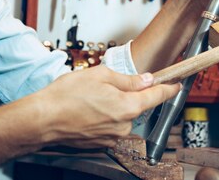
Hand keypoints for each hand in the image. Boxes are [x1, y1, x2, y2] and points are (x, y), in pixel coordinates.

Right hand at [37, 66, 179, 148]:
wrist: (42, 119)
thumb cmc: (66, 96)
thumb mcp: (100, 75)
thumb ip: (128, 79)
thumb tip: (145, 80)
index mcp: (127, 107)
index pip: (157, 96)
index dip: (168, 88)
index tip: (176, 84)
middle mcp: (124, 126)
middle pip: (136, 106)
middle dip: (127, 94)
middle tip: (105, 85)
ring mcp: (112, 137)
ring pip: (121, 116)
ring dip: (112, 106)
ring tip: (89, 98)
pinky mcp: (101, 143)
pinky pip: (109, 126)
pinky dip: (102, 116)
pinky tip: (86, 109)